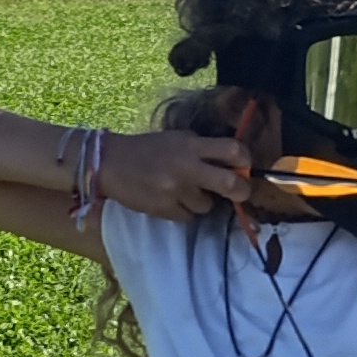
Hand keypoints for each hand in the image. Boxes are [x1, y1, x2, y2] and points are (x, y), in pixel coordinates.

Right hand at [102, 126, 255, 220]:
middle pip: (231, 184)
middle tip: (239, 192)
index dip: (245, 160)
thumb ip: (203, 149)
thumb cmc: (147, 149)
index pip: (233, 150)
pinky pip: (188, 217)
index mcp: (191, 145)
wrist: (110, 163)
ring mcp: (175, 191)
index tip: (244, 166)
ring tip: (186, 192)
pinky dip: (184, 210)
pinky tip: (171, 200)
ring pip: (207, 206)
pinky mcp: (164, 209)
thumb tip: (234, 164)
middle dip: (241, 191)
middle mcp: (186, 167)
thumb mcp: (177, 140)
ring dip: (203, 201)